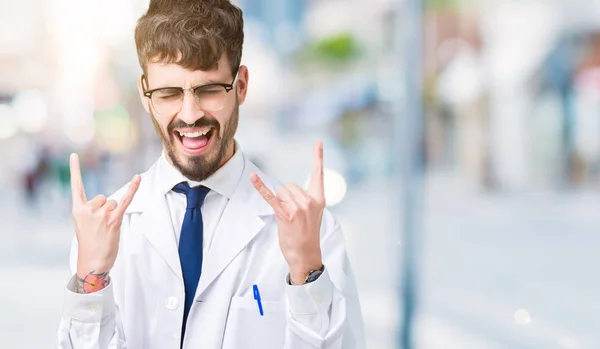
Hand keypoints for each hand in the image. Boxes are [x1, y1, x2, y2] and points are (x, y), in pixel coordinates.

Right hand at [70, 153, 140, 286]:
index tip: (74, 154)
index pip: (76, 186)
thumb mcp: (84, 225)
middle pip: (103, 197)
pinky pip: (125, 201)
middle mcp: (87, 210)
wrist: (92, 263)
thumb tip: (108, 203)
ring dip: (114, 214)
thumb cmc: (90, 245)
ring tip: (107, 229)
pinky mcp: (114, 220)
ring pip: (113, 202)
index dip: (75, 170)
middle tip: (100, 227)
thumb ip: (92, 211)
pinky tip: (137, 178)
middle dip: (106, 209)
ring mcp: (100, 215)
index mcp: (77, 210)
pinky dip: (133, 189)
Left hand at [251, 141, 325, 283]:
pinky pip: (270, 196)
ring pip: (281, 191)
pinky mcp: (285, 214)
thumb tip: (287, 190)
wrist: (306, 254)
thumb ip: (306, 199)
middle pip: (290, 184)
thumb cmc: (308, 234)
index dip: (318, 157)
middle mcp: (309, 200)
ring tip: (287, 218)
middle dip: (286, 196)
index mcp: (319, 199)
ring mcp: (298, 207)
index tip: (318, 142)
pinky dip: (260, 187)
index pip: (318, 175)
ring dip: (280, 202)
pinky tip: (253, 178)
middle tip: (292, 214)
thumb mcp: (314, 214)